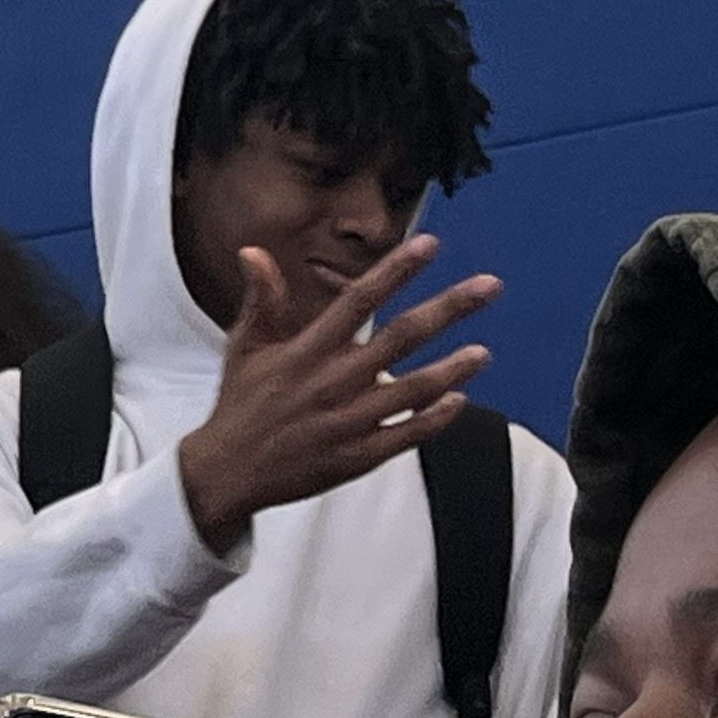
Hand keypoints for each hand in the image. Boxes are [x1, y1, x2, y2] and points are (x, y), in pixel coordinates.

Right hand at [172, 235, 497, 550]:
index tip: (429, 244)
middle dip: (449, 308)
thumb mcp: (243, 348)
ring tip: (483, 352)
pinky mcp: (357, 456)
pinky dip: (435, 419)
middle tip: (490, 286)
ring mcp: (348, 421)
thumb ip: (260, 300)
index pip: (358, 300)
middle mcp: (332, 382)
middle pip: (401, 337)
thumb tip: (254, 253)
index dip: (395, 271)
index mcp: (306, 351)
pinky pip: (406, 435)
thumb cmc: (240, 405)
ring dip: (453, 369)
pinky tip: (458, 401)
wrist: (228, 473)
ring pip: (413, 390)